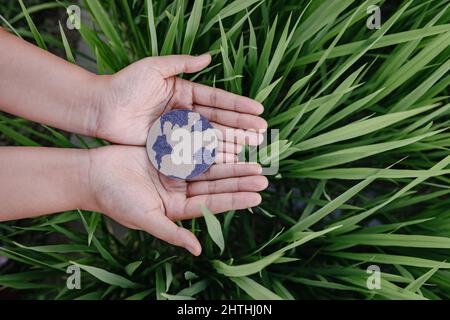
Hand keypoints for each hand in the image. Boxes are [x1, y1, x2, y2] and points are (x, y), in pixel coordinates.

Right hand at [87, 145, 267, 255]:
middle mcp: (180, 190)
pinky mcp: (169, 154)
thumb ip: (171, 233)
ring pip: (209, 166)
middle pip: (216, 184)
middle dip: (239, 179)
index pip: (213, 203)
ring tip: (254, 160)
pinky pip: (195, 149)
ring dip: (230, 163)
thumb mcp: (145, 218)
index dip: (236, 199)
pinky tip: (229, 142)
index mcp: (177, 207)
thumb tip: (197, 250)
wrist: (93, 174)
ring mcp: (176, 171)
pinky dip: (211, 146)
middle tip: (263, 175)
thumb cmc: (115, 200)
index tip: (258, 196)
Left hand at [93, 54, 266, 145]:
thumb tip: (209, 57)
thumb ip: (181, 63)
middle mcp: (184, 112)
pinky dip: (210, 155)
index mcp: (184, 92)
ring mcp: (178, 130)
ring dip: (231, 141)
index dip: (238, 105)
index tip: (258, 110)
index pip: (217, 99)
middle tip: (262, 132)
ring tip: (252, 147)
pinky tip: (228, 159)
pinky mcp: (168, 145)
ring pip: (209, 136)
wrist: (101, 108)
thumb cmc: (125, 84)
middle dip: (240, 126)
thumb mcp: (153, 67)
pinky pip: (193, 150)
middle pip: (218, 120)